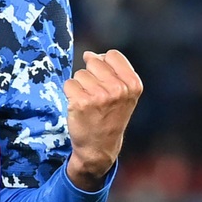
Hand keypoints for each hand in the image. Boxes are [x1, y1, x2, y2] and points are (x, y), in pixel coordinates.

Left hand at [63, 49, 141, 190]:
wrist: (100, 147)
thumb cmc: (111, 116)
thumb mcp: (124, 94)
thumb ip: (112, 71)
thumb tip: (90, 54)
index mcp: (133, 85)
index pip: (112, 55)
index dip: (104, 64)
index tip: (105, 81)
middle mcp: (118, 89)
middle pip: (94, 62)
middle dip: (91, 75)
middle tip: (96, 96)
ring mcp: (99, 96)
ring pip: (80, 74)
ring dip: (80, 86)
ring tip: (89, 103)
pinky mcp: (81, 102)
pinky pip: (69, 84)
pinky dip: (70, 94)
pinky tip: (79, 107)